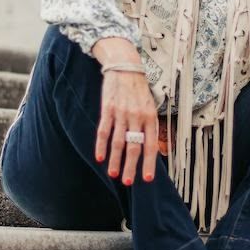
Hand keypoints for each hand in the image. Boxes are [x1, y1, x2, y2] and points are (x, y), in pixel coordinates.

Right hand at [95, 70, 158, 185]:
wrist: (125, 67)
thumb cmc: (139, 90)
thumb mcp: (150, 106)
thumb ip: (149, 126)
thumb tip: (150, 149)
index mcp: (150, 118)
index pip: (150, 145)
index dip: (148, 163)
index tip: (146, 179)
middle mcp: (137, 117)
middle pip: (134, 146)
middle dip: (131, 166)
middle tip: (128, 182)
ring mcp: (122, 113)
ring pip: (118, 142)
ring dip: (115, 160)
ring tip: (113, 174)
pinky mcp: (108, 109)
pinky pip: (104, 131)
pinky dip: (101, 145)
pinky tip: (99, 157)